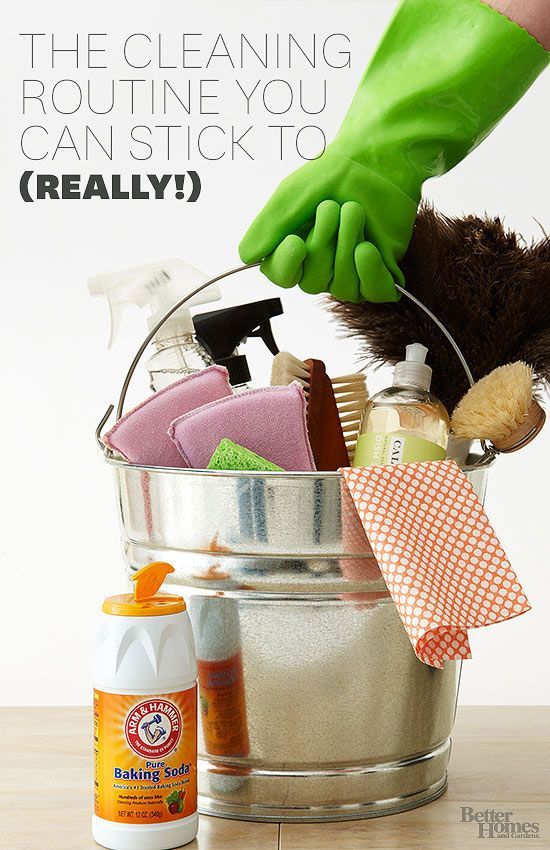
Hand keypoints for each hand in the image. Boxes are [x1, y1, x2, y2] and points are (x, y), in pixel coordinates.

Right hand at [239, 150, 417, 302]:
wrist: (374, 158)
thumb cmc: (331, 175)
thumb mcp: (288, 197)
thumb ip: (266, 228)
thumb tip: (246, 257)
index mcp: (294, 250)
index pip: (282, 277)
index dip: (288, 264)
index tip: (296, 241)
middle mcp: (320, 266)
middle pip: (313, 282)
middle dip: (324, 242)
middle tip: (333, 207)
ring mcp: (350, 272)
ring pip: (343, 286)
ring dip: (347, 244)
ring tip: (355, 212)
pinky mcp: (379, 271)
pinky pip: (373, 292)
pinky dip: (370, 271)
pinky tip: (367, 248)